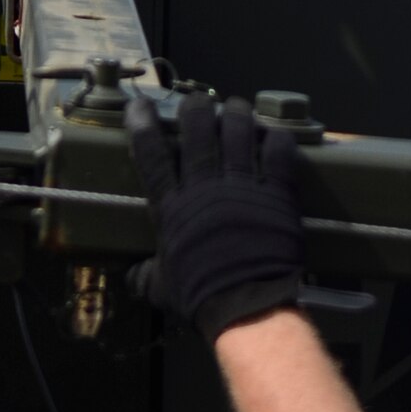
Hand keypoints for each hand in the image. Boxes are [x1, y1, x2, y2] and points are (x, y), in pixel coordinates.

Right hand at [126, 93, 302, 342]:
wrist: (247, 306)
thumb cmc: (200, 295)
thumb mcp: (161, 286)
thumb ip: (146, 274)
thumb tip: (132, 275)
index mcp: (171, 205)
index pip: (151, 154)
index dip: (143, 125)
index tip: (139, 105)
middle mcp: (203, 186)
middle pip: (198, 130)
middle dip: (196, 109)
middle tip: (198, 104)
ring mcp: (241, 185)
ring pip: (237, 131)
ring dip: (236, 114)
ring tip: (236, 108)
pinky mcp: (275, 192)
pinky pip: (278, 153)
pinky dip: (277, 138)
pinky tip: (275, 133)